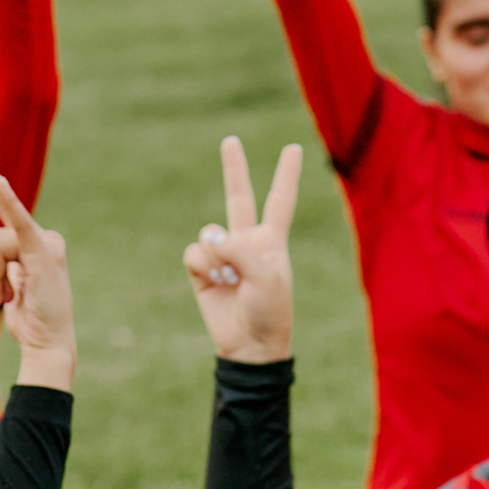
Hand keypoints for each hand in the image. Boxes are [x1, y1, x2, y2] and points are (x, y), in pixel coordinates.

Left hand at [0, 146, 73, 392]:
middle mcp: (43, 238)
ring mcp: (45, 242)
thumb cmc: (31, 322)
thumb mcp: (10, 289)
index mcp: (34, 244)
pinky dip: (8, 202)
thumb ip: (4, 267)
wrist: (49, 345)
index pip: (5, 210)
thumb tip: (2, 260)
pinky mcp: (42, 251)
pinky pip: (19, 223)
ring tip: (10, 299)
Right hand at [184, 137, 301, 364]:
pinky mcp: (202, 272)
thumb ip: (239, 248)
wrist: (249, 346)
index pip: (280, 200)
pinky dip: (203, 267)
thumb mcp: (266, 275)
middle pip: (239, 197)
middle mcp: (247, 242)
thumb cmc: (269, 311)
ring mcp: (223, 256)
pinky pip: (194, 254)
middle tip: (230, 141)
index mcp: (271, 240)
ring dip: (217, 256)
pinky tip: (215, 283)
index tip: (294, 148)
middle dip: (234, 169)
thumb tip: (207, 237)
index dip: (287, 174)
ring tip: (230, 280)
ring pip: (208, 234)